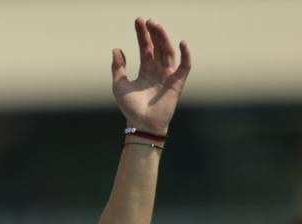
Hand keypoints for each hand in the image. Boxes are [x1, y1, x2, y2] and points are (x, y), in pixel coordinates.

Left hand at [112, 18, 191, 135]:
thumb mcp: (119, 85)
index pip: (145, 46)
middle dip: (153, 32)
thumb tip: (116, 49)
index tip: (138, 21)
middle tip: (148, 20)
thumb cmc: (130, 108)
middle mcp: (158, 69)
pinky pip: (184, 66)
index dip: (142, 34)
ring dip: (164, 38)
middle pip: (157, 46)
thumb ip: (118, 68)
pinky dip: (185, 54)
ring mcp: (168, 75)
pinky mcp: (178, 82)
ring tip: (157, 26)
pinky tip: (181, 43)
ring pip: (168, 51)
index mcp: (145, 69)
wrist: (142, 124)